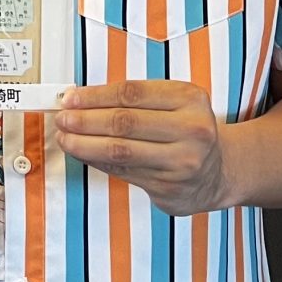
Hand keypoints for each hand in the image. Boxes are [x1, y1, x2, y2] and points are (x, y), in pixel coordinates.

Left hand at [55, 79, 232, 215]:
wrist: (219, 172)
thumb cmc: (187, 130)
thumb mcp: (174, 102)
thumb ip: (133, 99)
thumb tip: (80, 100)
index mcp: (190, 99)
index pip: (131, 93)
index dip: (95, 96)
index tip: (70, 98)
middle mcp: (192, 131)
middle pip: (124, 122)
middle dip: (85, 120)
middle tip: (62, 119)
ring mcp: (183, 162)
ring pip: (120, 151)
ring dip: (84, 144)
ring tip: (65, 138)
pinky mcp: (170, 188)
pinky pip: (123, 172)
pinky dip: (97, 161)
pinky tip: (83, 154)